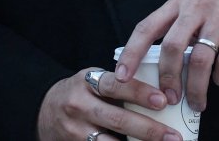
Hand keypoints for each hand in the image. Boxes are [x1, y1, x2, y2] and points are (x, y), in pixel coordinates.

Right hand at [37, 68, 177, 140]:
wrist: (45, 111)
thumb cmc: (81, 95)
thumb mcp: (93, 82)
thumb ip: (118, 86)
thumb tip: (162, 96)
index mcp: (86, 82)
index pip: (114, 85)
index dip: (138, 93)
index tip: (162, 101)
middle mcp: (78, 105)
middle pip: (116, 119)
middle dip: (148, 129)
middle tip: (173, 136)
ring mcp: (75, 129)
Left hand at [115, 0, 218, 112]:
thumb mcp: (189, 3)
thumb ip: (174, 27)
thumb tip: (156, 62)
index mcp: (176, 4)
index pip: (146, 28)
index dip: (131, 53)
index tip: (121, 75)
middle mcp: (195, 10)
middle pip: (172, 46)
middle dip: (168, 76)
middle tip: (169, 97)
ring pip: (200, 58)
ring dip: (196, 86)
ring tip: (196, 102)